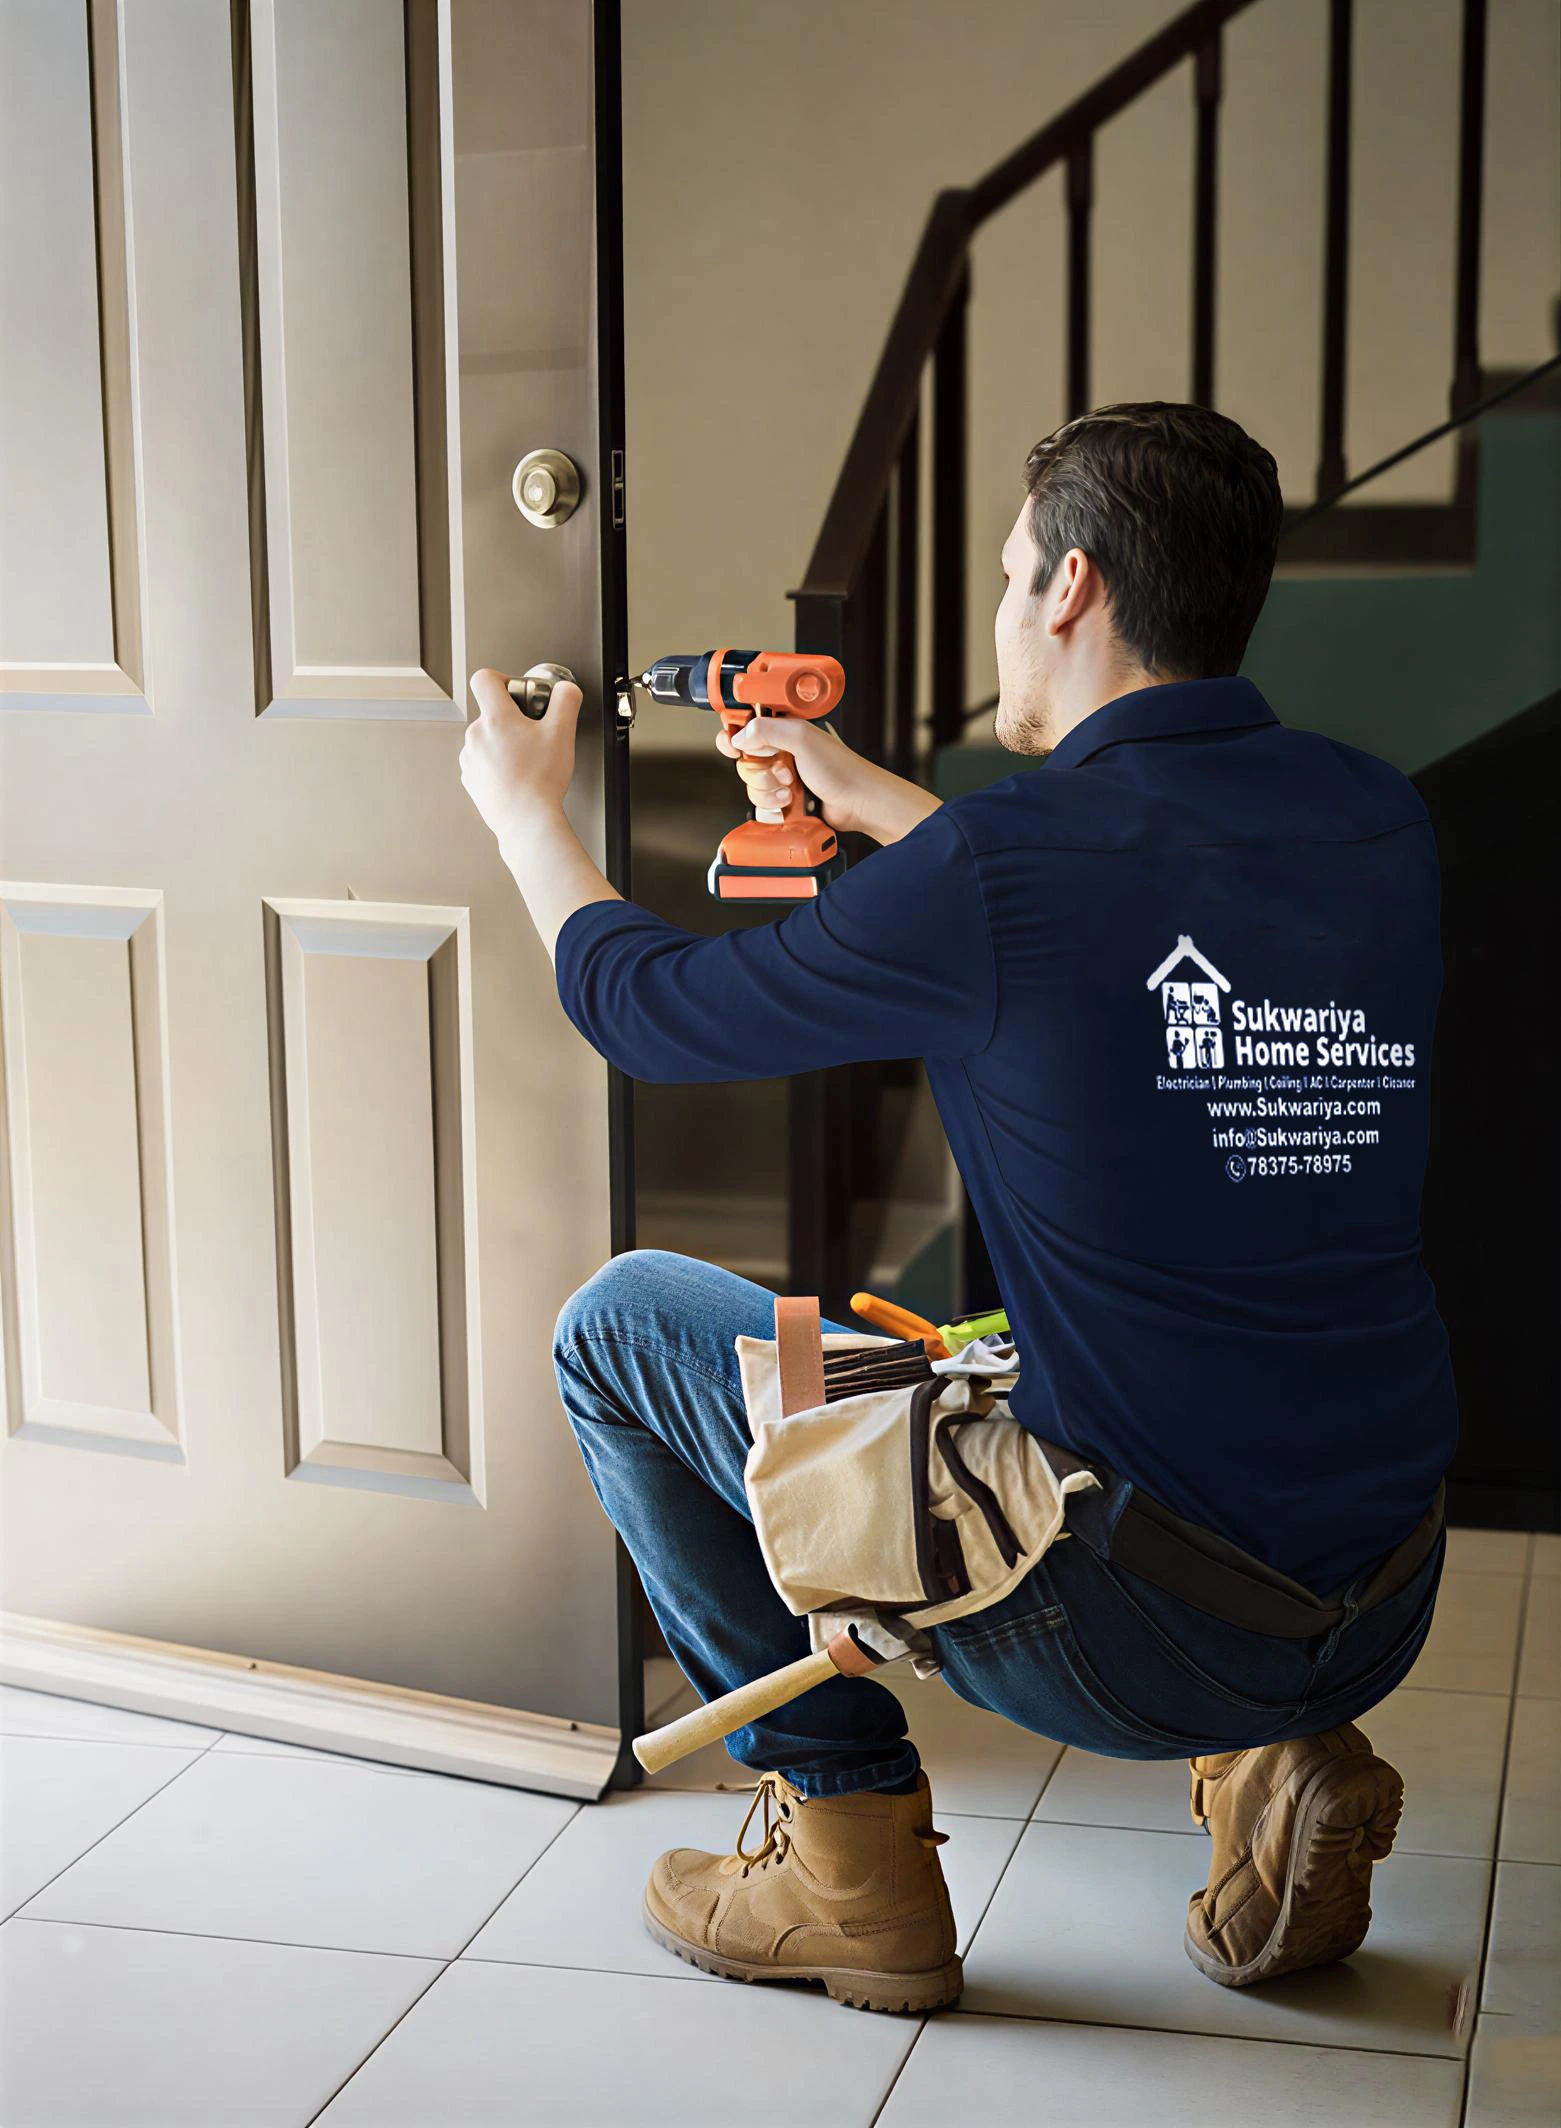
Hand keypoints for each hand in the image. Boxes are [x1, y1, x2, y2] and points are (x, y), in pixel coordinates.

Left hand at [461, 666, 581, 842]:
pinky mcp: (471, 778)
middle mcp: (477, 735)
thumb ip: (567, 701)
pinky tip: (516, 774)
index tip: (515, 691)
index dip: (502, 678)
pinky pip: (482, 761)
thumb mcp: (563, 733)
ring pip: (486, 738)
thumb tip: (566, 690)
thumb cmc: (541, 780)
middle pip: (490, 711)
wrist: (526, 820)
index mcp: (497, 718)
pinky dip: (496, 764)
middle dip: (511, 718)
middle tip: (533, 734)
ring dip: (503, 742)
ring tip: (526, 759)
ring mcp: (470, 758)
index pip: (484, 679)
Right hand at [716, 716, 871, 834]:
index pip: (745, 727)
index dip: (733, 736)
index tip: (733, 747)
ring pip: (752, 785)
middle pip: (744, 761)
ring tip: (791, 790)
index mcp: (783, 729)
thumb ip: (767, 730)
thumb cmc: (841, 769)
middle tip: (783, 771)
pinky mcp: (784, 798)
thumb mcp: (803, 738)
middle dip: (760, 771)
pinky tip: (790, 803)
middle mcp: (781, 751)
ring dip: (768, 790)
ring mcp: (782, 776)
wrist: (858, 802)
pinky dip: (773, 806)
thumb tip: (740, 737)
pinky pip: (761, 804)